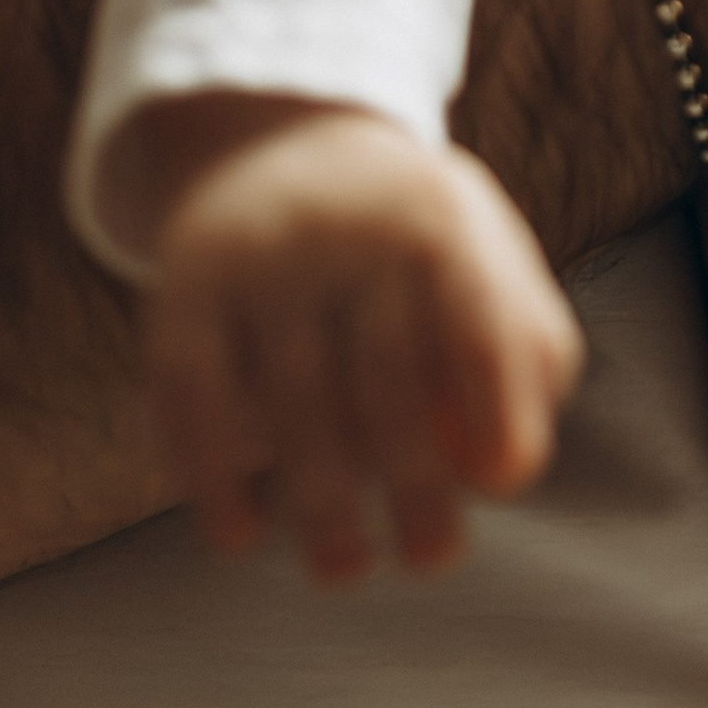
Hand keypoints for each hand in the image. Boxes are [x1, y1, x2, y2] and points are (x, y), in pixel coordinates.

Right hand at [142, 99, 583, 581]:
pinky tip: (240, 538)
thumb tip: (510, 474)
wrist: (274, 137)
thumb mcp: (483, 250)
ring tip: (344, 569)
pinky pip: (196, 396)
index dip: (496, 410)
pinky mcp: (182, 289)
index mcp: (435, 218)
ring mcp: (258, 259)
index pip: (476, 323)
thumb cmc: (406, 234)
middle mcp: (346, 230)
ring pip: (293, 400)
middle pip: (385, 380)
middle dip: (414, 486)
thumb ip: (525, 348)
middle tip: (431, 560)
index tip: (500, 487)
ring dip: (318, 503)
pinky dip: (213, 477)